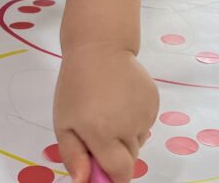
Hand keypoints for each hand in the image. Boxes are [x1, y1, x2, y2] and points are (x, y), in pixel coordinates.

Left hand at [54, 46, 157, 182]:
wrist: (100, 49)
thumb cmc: (75, 87)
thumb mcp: (64, 123)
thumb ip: (74, 156)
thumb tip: (84, 182)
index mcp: (102, 133)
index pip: (120, 173)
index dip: (113, 179)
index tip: (103, 173)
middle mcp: (128, 126)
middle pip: (129, 159)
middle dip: (116, 155)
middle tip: (99, 134)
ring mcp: (144, 113)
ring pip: (138, 142)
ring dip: (125, 137)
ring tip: (110, 112)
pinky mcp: (154, 102)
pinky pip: (145, 124)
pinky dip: (135, 121)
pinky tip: (122, 102)